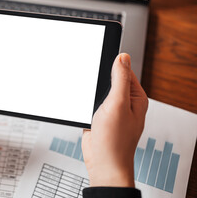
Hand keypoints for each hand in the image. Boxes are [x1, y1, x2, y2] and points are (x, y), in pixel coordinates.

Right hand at [82, 53, 147, 186]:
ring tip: (89, 101)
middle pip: (110, 80)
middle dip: (99, 81)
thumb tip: (122, 57)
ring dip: (91, 93)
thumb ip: (120, 79)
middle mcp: (125, 102)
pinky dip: (86, 102)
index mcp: (135, 97)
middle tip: (93, 87)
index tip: (99, 62)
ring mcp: (112, 110)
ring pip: (99, 92)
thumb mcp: (118, 104)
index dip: (112, 65)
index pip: (125, 71)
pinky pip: (92, 103)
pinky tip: (84, 107)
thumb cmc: (115, 140)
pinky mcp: (100, 117)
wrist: (102, 162)